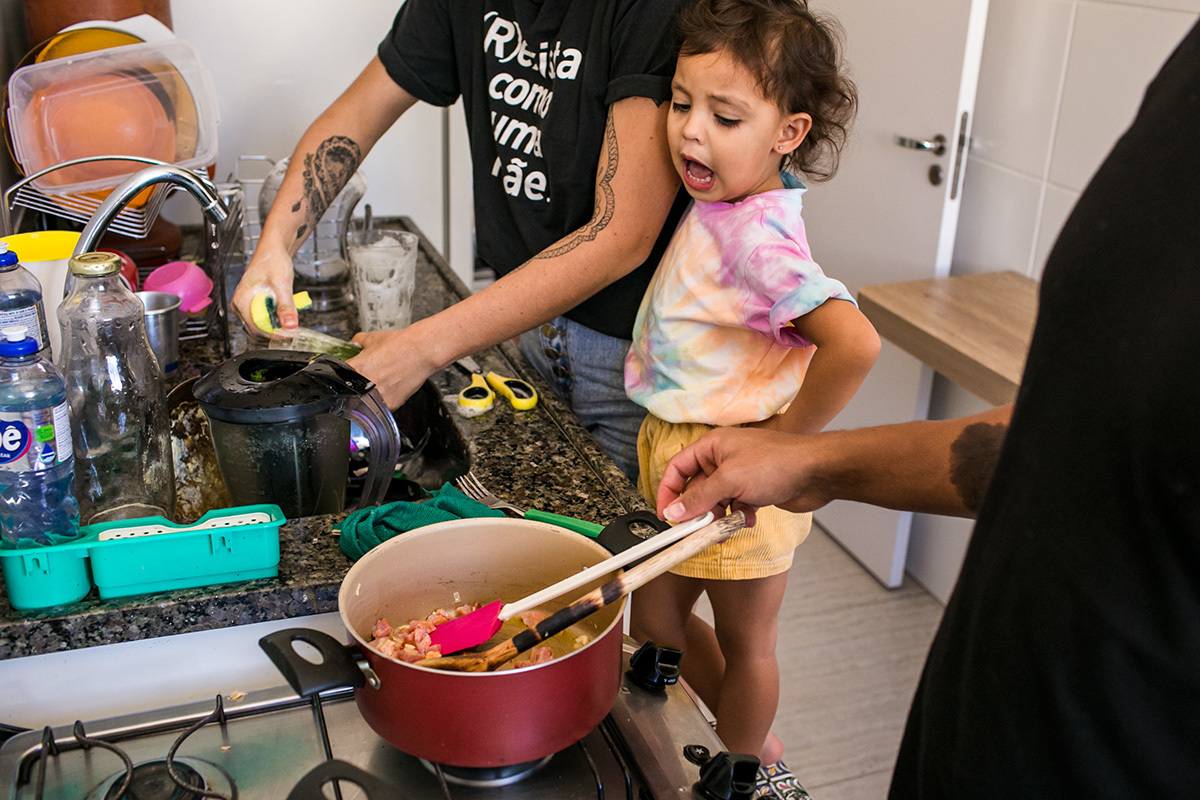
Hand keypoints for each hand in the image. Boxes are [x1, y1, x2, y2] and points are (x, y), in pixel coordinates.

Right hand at [231, 246, 298, 333]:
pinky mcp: (254, 306)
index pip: (256, 328)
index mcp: (242, 300)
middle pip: (257, 331)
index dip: (275, 334)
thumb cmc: (273, 261)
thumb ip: (286, 305)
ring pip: (261, 327)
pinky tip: (286, 318)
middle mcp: (240, 305)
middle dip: (276, 333)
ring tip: (291, 323)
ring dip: (276, 329)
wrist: (273, 251)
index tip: (291, 334)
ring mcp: (246, 306)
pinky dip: (276, 322)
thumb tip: (290, 325)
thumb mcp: (282, 283)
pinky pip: (264, 320)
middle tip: (294, 331)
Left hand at [347, 327, 438, 408]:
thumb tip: (353, 343)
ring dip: (369, 394)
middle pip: (351, 391)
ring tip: (383, 381)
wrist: (422, 351)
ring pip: (365, 402)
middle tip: (370, 376)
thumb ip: (358, 341)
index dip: (345, 375)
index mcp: (355, 368)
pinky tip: (392, 388)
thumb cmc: (401, 344)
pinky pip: (381, 406)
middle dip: (357, 385)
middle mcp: (364, 384)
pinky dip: (384, 400)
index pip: (339, 376)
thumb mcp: (374, 338)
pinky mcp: (390, 405)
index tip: (350, 374)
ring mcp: (377, 396)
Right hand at [657, 427, 833, 525]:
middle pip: (697, 488)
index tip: (666, 514)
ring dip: (718, 518)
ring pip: (716, 502)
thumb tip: (674, 511)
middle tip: (695, 530)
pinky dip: (738, 518)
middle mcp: (724, 459)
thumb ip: (699, 498)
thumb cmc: (778, 463)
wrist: (818, 472)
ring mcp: (740, 475)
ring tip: (724, 529)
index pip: (678, 467)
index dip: (668, 490)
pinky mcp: (755, 490)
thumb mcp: (730, 480)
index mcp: (713, 446)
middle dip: (697, 510)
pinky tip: (748, 520)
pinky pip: (735, 508)